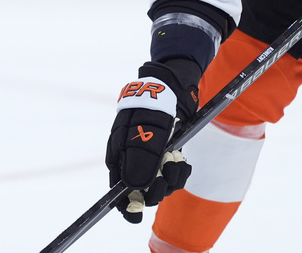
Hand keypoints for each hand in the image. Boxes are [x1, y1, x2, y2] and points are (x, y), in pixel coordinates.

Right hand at [106, 61, 197, 222]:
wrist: (172, 87)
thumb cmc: (151, 108)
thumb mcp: (143, 133)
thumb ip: (139, 161)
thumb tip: (134, 189)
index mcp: (120, 157)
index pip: (118, 190)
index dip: (126, 205)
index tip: (136, 214)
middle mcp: (135, 161)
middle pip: (142, 191)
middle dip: (155, 189)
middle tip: (163, 177)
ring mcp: (153, 158)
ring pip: (161, 184)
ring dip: (171, 178)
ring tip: (175, 161)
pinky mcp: (169, 154)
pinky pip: (175, 174)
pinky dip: (180, 171)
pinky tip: (182, 162)